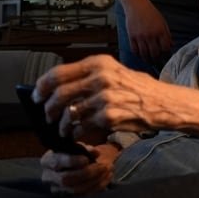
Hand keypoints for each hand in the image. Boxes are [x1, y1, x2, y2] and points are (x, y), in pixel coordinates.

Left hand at [33, 55, 165, 132]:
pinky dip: (76, 133)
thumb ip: (89, 76)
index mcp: (99, 63)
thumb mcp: (114, 72)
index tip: (36, 95)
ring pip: (68, 113)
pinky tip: (77, 134)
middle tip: (46, 116)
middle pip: (59, 94)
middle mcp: (100, 77)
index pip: (59, 73)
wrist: (163, 103)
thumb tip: (59, 87)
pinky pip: (81, 127)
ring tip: (62, 129)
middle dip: (48, 108)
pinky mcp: (109, 117)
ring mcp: (104, 97)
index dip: (42, 86)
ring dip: (61, 125)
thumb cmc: (137, 89)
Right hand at [40, 143, 118, 194]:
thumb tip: (95, 152)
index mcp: (47, 161)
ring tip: (107, 170)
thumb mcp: (75, 147)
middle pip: (67, 179)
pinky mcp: (67, 196)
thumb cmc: (70, 154)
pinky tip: (106, 177)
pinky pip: (83, 194)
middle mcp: (49, 177)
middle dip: (86, 173)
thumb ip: (84, 148)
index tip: (86, 159)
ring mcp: (58, 189)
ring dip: (94, 180)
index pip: (57, 162)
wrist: (67, 166)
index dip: (72, 161)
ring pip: (76, 189)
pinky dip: (97, 186)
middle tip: (102, 166)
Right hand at [123, 0, 171, 62]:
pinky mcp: (131, 36)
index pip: (165, 48)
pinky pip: (135, 50)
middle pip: (155, 54)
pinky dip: (138, 55)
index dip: (166, 55)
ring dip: (148, 60)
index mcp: (160, 31)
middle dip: (157, 60)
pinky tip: (141, 55)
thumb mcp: (162, 22)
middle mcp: (150, 35)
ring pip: (144, 54)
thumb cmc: (151, 13)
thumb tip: (171, 46)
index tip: (166, 58)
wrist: (136, 5)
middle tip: (158, 63)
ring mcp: (140, 36)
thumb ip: (167, 34)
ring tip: (150, 62)